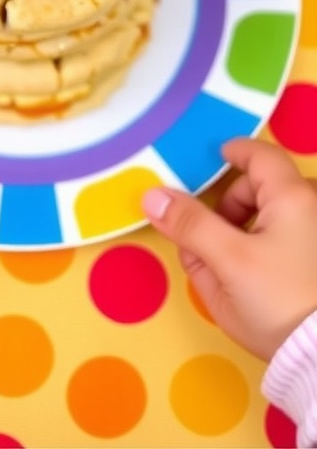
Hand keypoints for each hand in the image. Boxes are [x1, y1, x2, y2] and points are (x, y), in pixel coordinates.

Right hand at [143, 138, 316, 360]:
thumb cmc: (279, 301)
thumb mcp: (227, 262)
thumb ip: (189, 224)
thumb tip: (152, 196)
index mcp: (291, 196)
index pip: (259, 154)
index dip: (233, 151)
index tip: (212, 159)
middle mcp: (311, 207)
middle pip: (261, 188)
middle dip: (229, 207)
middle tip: (209, 239)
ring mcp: (316, 234)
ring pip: (272, 216)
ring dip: (245, 230)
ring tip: (230, 269)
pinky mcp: (315, 259)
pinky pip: (286, 238)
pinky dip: (265, 248)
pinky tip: (257, 282)